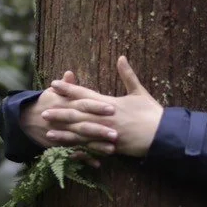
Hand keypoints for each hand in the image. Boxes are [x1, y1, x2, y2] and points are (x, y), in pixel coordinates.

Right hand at [20, 70, 116, 162]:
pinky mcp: (59, 146)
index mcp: (66, 104)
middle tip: (115, 133)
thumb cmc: (44, 103)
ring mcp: (62, 134)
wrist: (23, 120)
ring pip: (80, 141)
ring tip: (111, 150)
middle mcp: (65, 120)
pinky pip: (73, 153)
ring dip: (95, 146)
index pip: (83, 104)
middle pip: (84, 124)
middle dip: (99, 130)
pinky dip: (84, 159)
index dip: (97, 106)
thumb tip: (70, 73)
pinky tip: (97, 163)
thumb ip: (65, 86)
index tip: (112, 108)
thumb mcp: (52, 93)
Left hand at [44, 55, 163, 157]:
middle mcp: (105, 117)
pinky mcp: (110, 146)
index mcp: (110, 103)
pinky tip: (66, 148)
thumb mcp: (139, 92)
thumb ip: (128, 75)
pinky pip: (90, 147)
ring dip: (63, 131)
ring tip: (48, 129)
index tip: (55, 84)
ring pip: (80, 131)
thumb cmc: (152, 113)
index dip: (69, 89)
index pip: (85, 94)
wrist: (163, 134)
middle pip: (78, 113)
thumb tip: (121, 57)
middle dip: (60, 111)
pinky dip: (77, 148)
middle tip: (43, 110)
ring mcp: (107, 132)